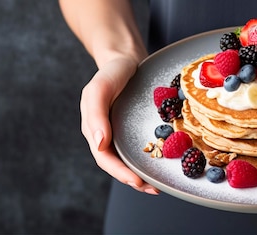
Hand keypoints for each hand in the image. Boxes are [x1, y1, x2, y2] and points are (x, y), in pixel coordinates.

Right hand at [80, 56, 159, 194]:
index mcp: (94, 129)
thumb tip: (99, 145)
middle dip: (133, 179)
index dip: (120, 172)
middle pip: (117, 164)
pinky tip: (162, 163)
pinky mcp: (132, 128)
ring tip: (157, 185)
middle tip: (153, 189)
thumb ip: (96, 115)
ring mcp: (119, 132)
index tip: (137, 181)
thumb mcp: (99, 89)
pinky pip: (138, 147)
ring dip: (141, 174)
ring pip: (128, 159)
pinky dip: (148, 158)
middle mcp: (106, 134)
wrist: (125, 58)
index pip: (105, 158)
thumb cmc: (110, 72)